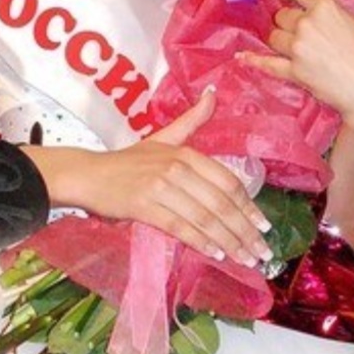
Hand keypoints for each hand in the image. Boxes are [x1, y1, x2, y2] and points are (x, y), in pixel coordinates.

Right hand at [76, 89, 272, 268]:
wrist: (90, 174)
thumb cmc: (129, 161)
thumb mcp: (163, 137)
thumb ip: (192, 120)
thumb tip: (214, 94)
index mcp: (186, 153)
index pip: (227, 182)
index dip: (248, 206)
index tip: (263, 226)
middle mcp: (177, 168)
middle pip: (220, 203)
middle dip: (244, 231)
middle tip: (262, 253)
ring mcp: (161, 187)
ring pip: (204, 218)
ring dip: (229, 242)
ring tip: (245, 259)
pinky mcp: (145, 207)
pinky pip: (180, 227)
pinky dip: (201, 242)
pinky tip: (216, 254)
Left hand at [239, 0, 353, 135]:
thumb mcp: (352, 20)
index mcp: (324, 6)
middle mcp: (307, 23)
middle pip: (282, 16)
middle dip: (287, 21)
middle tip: (296, 29)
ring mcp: (297, 48)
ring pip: (273, 36)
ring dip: (278, 39)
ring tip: (289, 45)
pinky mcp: (293, 71)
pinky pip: (267, 63)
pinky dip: (253, 59)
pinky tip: (242, 56)